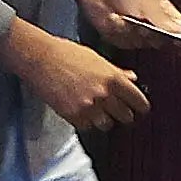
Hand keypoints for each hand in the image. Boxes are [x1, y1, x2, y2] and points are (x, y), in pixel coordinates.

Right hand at [3, 21, 151, 134]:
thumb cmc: (65, 53)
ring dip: (104, 120)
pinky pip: (87, 127)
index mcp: (112, 77)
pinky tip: (81, 111)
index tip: (140, 108)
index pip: (138, 100)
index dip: (141, 106)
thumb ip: (116, 71)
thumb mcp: (95, 58)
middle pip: (126, 116)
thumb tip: (132, 78)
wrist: (39, 57)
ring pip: (107, 125)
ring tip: (97, 112)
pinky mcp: (73, 115)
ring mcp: (89, 106)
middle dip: (123, 114)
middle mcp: (103, 94)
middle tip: (119, 111)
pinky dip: (86, 122)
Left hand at [69, 0, 180, 52]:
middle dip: (152, 34)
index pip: (179, 29)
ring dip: (133, 32)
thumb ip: (164, 18)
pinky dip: (118, 31)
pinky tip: (114, 19)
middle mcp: (150, 23)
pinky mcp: (119, 36)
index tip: (180, 39)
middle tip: (145, 24)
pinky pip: (124, 42)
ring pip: (142, 43)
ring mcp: (135, 31)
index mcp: (163, 11)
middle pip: (160, 41)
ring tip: (126, 17)